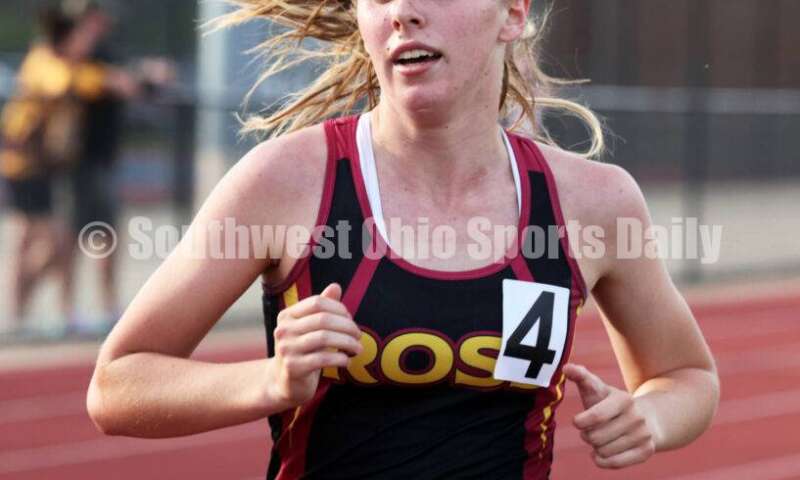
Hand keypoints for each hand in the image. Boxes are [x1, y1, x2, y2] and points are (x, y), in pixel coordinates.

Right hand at [267, 284, 361, 409]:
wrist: (284, 383)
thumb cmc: (303, 351)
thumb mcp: (311, 329)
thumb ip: (322, 308)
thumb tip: (335, 286)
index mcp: (287, 316)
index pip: (317, 303)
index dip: (339, 309)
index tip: (351, 320)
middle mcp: (283, 330)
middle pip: (323, 319)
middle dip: (347, 326)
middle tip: (359, 335)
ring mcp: (286, 349)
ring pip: (324, 338)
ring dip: (347, 342)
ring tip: (358, 348)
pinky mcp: (293, 368)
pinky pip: (322, 359)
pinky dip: (340, 358)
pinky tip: (347, 361)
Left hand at [564, 364, 655, 468]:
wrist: (644, 417)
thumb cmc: (610, 403)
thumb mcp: (597, 388)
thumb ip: (580, 376)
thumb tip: (566, 367)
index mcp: (623, 399)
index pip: (596, 416)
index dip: (581, 422)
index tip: (577, 421)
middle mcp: (637, 416)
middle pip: (596, 437)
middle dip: (587, 435)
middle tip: (590, 430)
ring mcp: (643, 434)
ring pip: (604, 451)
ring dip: (596, 447)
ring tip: (601, 438)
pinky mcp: (647, 450)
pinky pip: (616, 463)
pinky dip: (602, 461)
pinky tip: (600, 453)